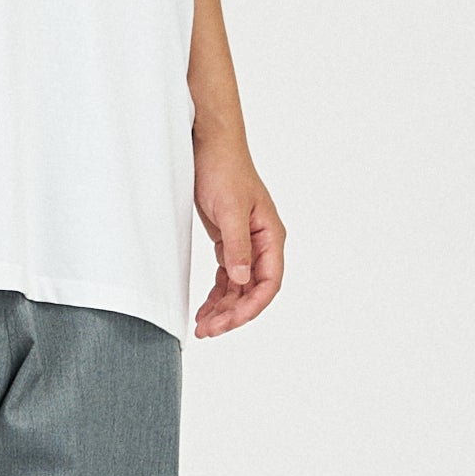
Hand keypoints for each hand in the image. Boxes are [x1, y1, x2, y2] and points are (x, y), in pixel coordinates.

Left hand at [192, 141, 284, 336]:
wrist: (209, 145)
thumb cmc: (224, 169)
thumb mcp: (229, 208)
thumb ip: (237, 246)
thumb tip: (242, 280)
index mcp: (271, 236)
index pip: (269, 282)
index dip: (251, 307)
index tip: (229, 323)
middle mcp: (262, 243)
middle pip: (253, 290)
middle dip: (233, 313)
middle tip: (208, 330)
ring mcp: (246, 244)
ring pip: (238, 287)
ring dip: (223, 308)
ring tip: (203, 327)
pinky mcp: (228, 241)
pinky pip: (226, 277)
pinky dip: (217, 295)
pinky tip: (205, 309)